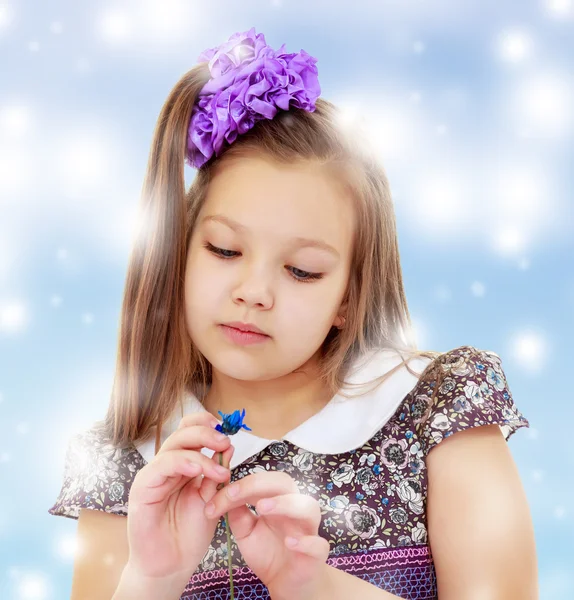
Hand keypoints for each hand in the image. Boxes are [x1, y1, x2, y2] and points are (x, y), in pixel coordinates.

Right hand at [126, 411, 233, 580]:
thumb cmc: (189, 533)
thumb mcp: (211, 498)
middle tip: (225, 441)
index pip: (191, 431)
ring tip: (220, 468)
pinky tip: (198, 469)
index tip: (228, 428)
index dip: (207, 424)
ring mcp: (154, 474)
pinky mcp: (143, 487)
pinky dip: (182, 462)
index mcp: (184, 463)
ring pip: (174, 444)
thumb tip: (229, 446)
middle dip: (207, 432)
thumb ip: (217, 473)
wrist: (171, 565)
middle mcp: (167, 464)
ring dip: (200, 449)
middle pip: (183, 432)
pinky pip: (162, 465)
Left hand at [204, 471, 330, 599]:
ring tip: (263, 508)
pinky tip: (290, 543)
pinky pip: (318, 544)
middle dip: (260, 484)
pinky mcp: (316, 554)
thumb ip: (237, 514)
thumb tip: (223, 494)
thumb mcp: (246, 532)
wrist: (285, 583)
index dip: (240, 485)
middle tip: (236, 494)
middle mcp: (294, 509)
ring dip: (286, 504)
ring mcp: (308, 530)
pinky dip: (306, 542)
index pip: (262, 482)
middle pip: (286, 483)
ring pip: (308, 507)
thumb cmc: (268, 552)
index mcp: (277, 500)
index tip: (218, 497)